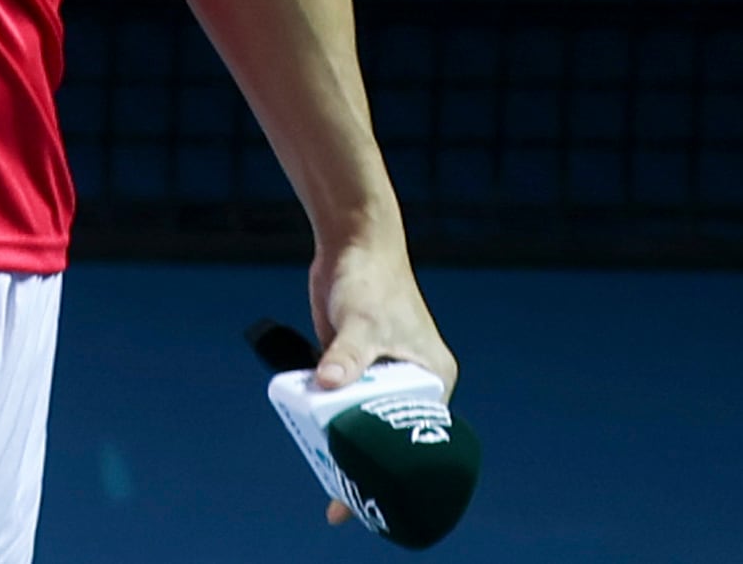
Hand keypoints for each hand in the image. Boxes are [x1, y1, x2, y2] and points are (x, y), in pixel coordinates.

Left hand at [306, 235, 456, 524]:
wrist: (350, 240)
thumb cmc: (369, 278)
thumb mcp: (360, 321)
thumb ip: (345, 354)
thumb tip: (326, 383)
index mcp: (431, 379)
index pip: (421, 440)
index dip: (401, 474)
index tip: (380, 502)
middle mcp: (410, 381)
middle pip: (391, 436)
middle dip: (369, 467)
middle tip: (341, 503)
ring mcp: (381, 373)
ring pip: (364, 421)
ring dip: (345, 444)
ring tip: (325, 480)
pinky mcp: (354, 363)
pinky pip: (343, 402)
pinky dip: (329, 419)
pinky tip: (311, 441)